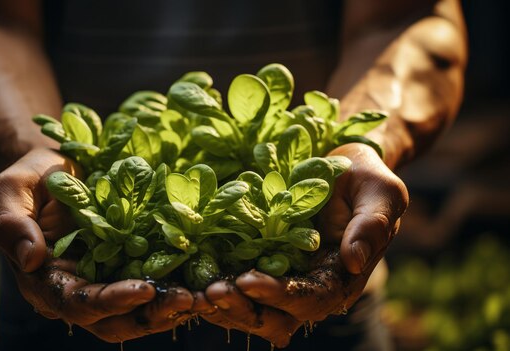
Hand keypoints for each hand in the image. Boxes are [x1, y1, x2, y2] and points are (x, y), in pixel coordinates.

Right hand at [0, 148, 193, 341]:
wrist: (55, 167)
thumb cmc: (28, 179)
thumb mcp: (9, 193)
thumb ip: (12, 225)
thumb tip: (32, 259)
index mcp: (46, 282)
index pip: (78, 303)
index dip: (111, 301)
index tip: (145, 288)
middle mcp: (79, 289)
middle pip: (115, 320)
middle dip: (152, 314)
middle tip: (188, 300)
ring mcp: (107, 280)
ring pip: (140, 311)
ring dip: (172, 307)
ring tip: (205, 296)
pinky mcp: (129, 264)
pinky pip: (156, 281)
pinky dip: (179, 284)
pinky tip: (206, 277)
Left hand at [200, 143, 408, 346]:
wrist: (343, 164)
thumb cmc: (366, 177)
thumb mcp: (380, 193)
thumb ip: (371, 226)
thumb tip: (353, 261)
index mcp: (339, 279)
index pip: (309, 300)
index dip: (278, 295)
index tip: (246, 280)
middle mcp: (309, 285)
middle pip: (275, 317)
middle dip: (243, 309)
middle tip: (211, 293)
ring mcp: (283, 276)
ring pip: (251, 308)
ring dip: (223, 305)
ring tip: (193, 293)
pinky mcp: (260, 260)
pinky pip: (235, 283)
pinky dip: (213, 285)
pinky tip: (188, 279)